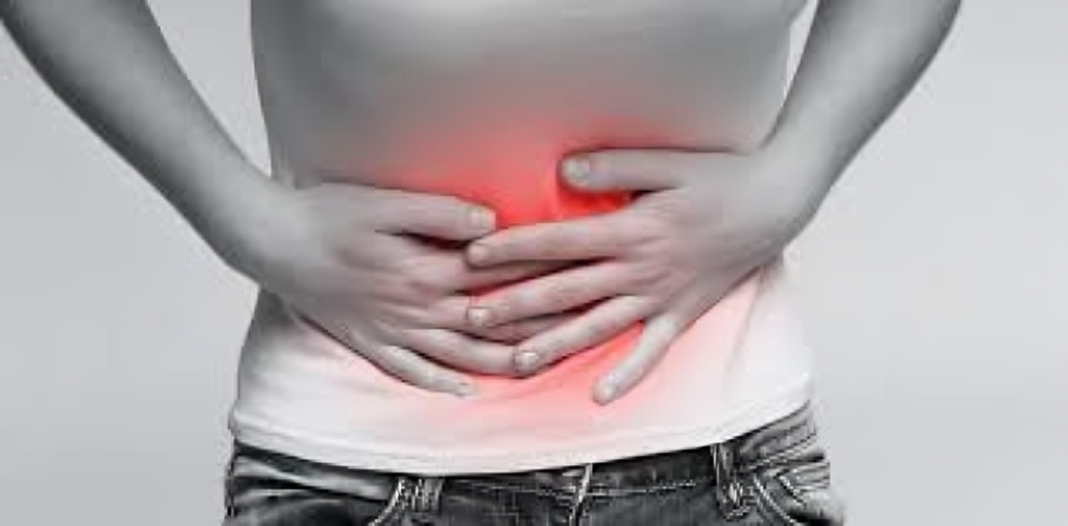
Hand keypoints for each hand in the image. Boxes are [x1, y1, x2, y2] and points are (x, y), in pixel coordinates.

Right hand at [232, 177, 574, 396]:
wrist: (271, 244)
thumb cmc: (328, 214)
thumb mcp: (384, 203)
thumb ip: (439, 213)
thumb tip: (490, 223)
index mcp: (425, 270)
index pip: (497, 275)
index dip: (540, 272)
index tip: (577, 270)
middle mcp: (416, 308)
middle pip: (490, 323)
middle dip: (538, 325)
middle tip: (581, 325)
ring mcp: (393, 331)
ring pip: (459, 355)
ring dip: (502, 362)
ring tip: (540, 366)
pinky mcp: (370, 342)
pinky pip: (412, 372)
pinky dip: (440, 383)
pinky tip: (465, 392)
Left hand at [463, 148, 817, 402]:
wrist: (777, 204)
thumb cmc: (720, 177)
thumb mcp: (667, 162)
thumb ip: (613, 168)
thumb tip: (561, 173)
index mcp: (631, 230)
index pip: (559, 242)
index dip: (513, 248)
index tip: (472, 255)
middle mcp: (640, 269)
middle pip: (567, 291)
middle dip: (515, 304)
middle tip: (469, 318)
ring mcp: (661, 297)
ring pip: (598, 327)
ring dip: (555, 345)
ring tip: (515, 362)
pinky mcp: (682, 314)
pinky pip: (652, 352)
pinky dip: (627, 375)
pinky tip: (598, 396)